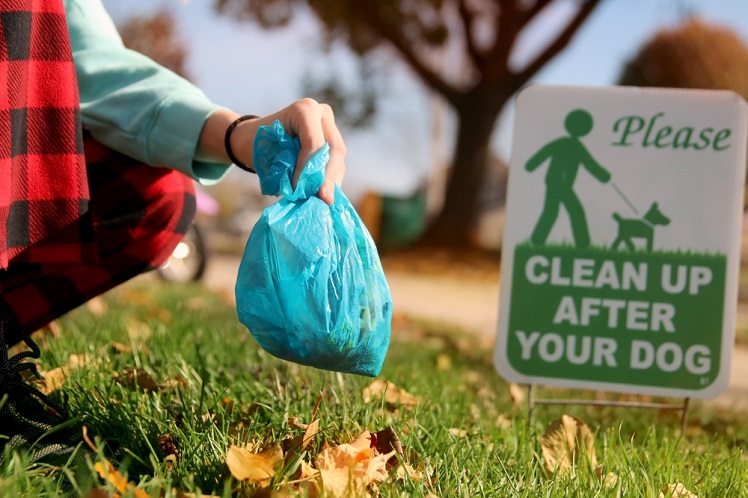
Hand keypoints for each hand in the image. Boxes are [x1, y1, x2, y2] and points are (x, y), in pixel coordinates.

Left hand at [204, 99, 345, 204]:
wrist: (255, 137)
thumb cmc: (258, 144)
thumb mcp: (268, 154)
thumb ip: (288, 169)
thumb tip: (305, 192)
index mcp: (304, 110)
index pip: (313, 143)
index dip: (308, 168)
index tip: (297, 190)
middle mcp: (322, 114)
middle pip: (334, 150)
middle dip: (328, 178)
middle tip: (324, 200)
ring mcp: (330, 127)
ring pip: (338, 160)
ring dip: (331, 182)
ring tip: (322, 202)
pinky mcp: (333, 143)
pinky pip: (337, 165)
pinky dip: (329, 182)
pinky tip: (323, 197)